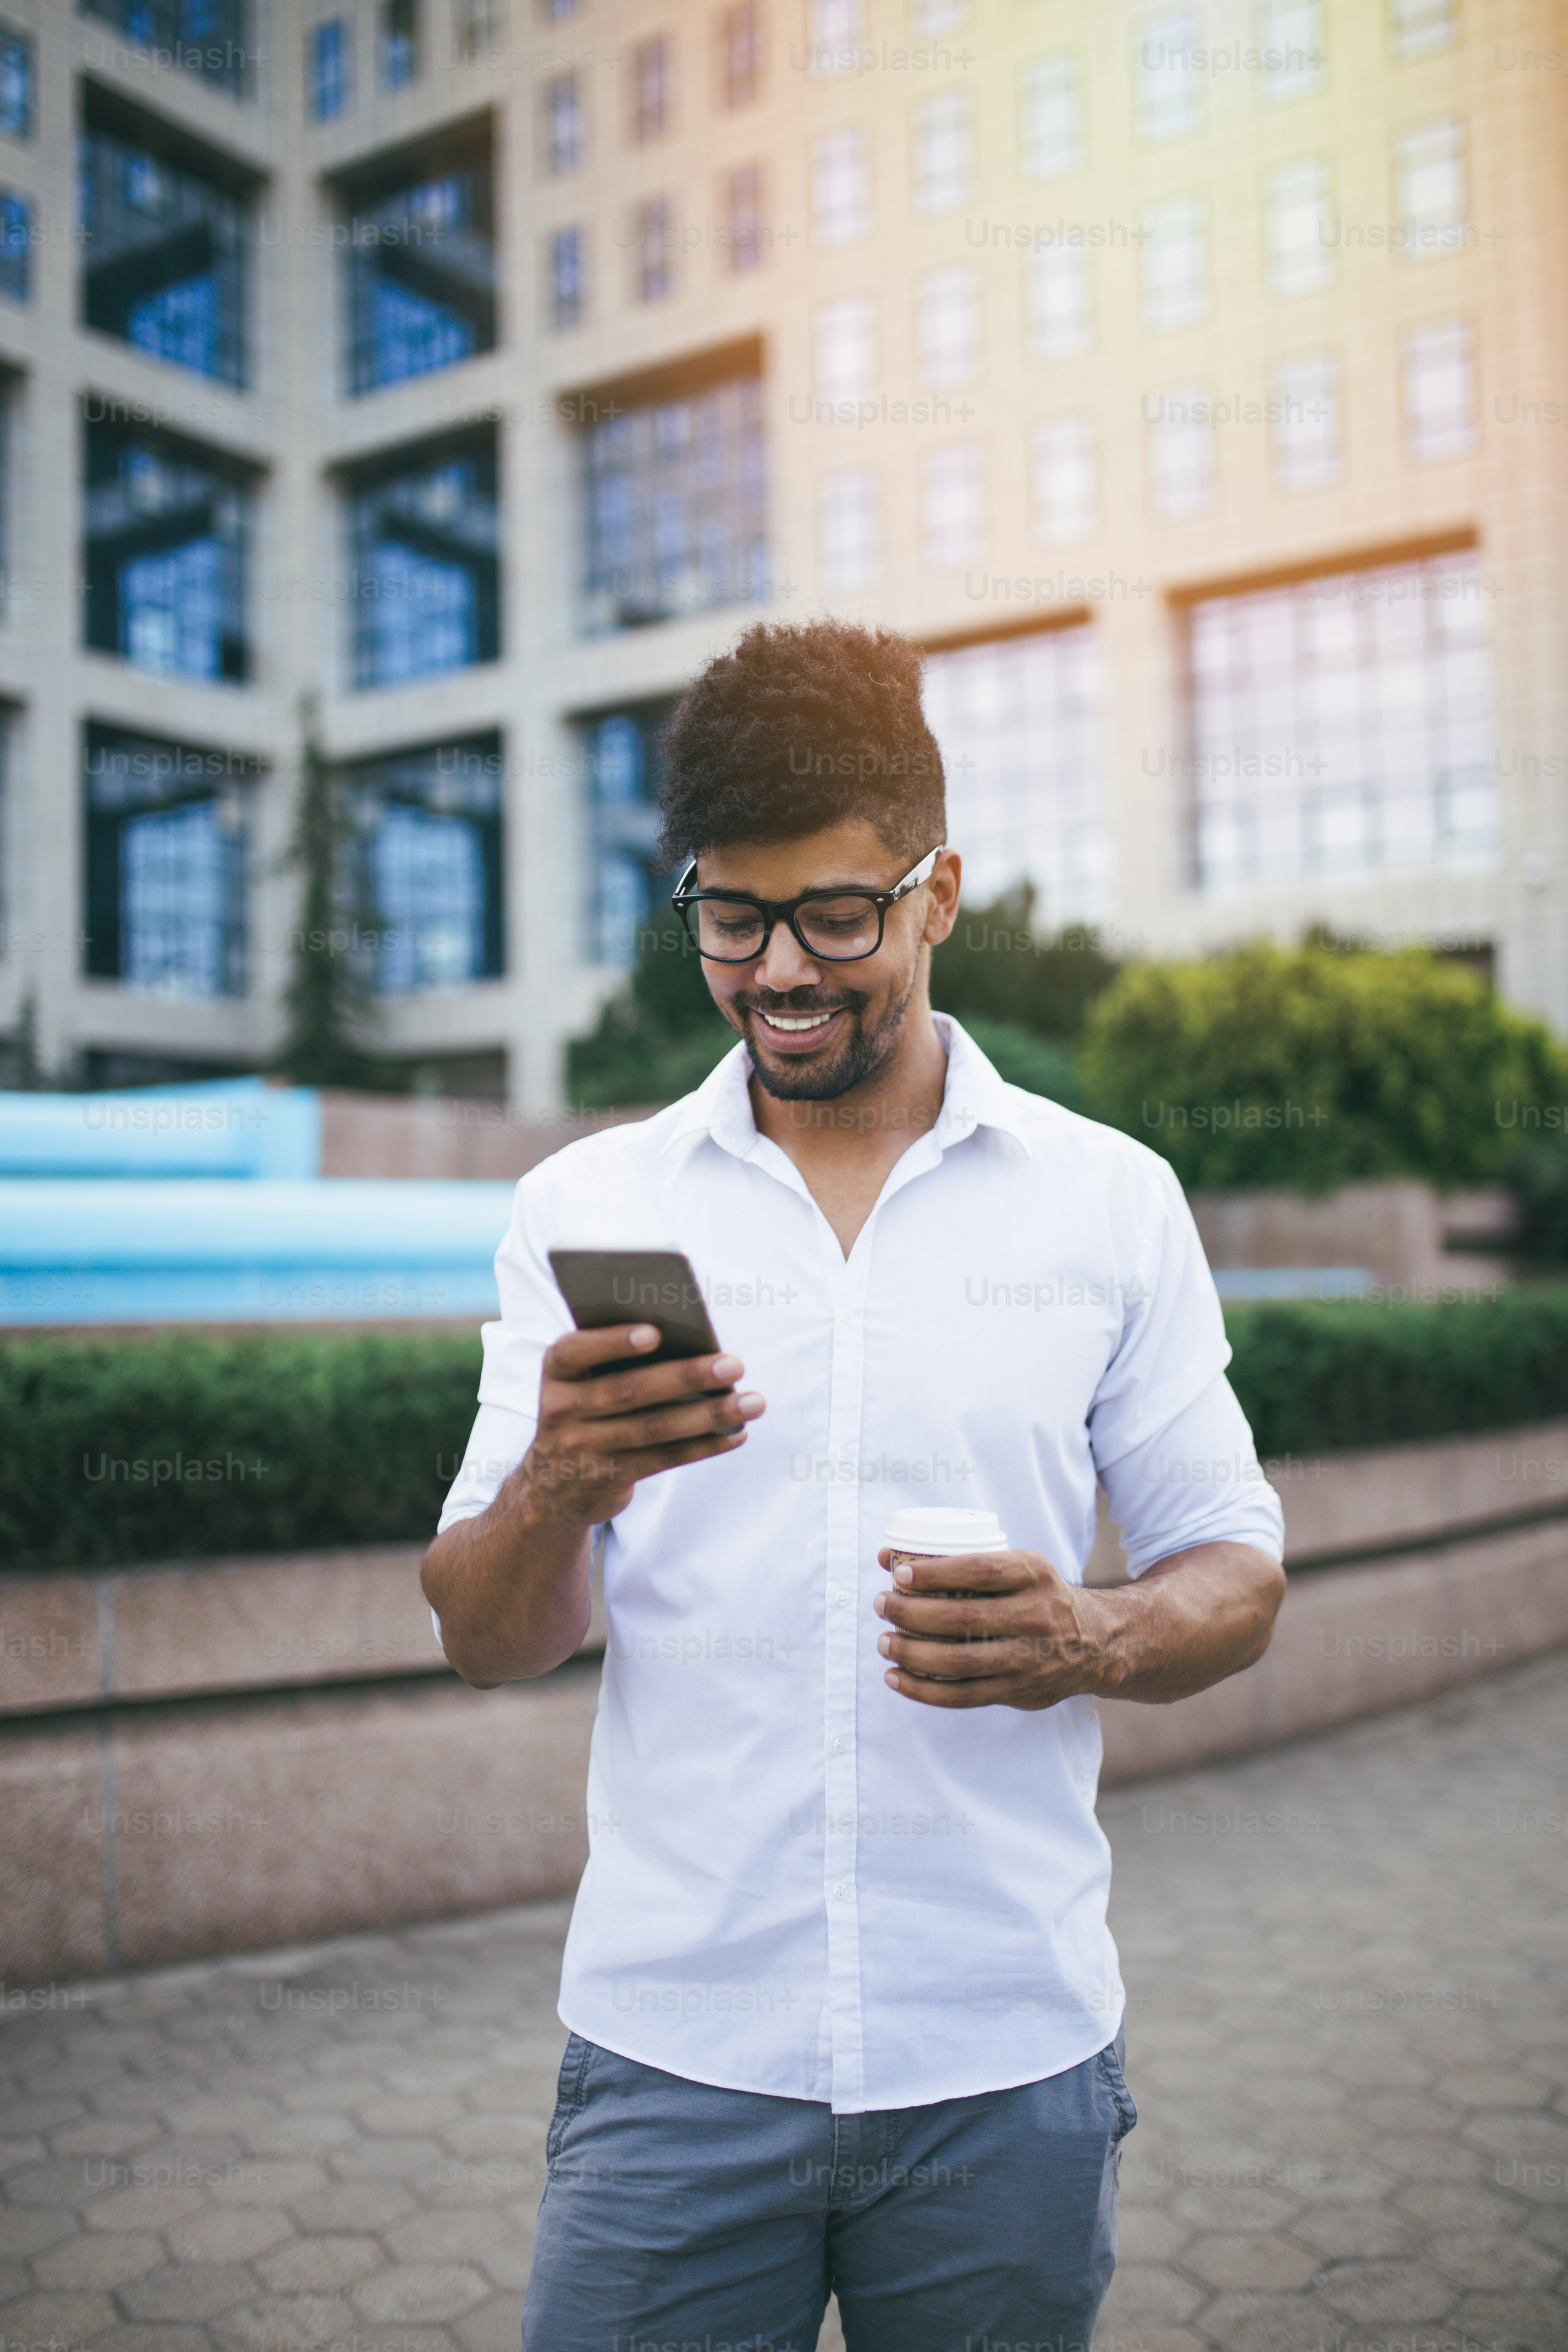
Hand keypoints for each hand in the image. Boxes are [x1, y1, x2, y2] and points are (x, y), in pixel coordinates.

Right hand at [522, 1324, 764, 1527]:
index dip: (613, 1342)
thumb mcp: (583, 1380)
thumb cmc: (586, 1408)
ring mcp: (583, 1448)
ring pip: (653, 1428)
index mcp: (557, 1372)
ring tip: (753, 1402)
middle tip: (734, 1365)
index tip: (655, 1332)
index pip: (575, 1351)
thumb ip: (617, 1358)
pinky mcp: (608, 1478)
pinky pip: (663, 1458)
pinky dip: (704, 1446)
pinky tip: (736, 1433)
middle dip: (686, 1376)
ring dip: (709, 1414)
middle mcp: (562, 1409)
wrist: (554, 1484)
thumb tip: (690, 1342)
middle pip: (629, 1390)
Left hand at [873, 1546, 1109, 1711]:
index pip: (979, 1570)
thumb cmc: (1039, 1597)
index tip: (899, 1574)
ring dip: (911, 1653)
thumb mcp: (1018, 1568)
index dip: (935, 1573)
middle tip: (882, 1605)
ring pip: (958, 1661)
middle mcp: (1034, 1616)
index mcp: (1034, 1575)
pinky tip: (896, 1678)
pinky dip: (923, 1690)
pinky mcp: (1018, 1692)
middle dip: (911, 1612)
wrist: (1096, 1643)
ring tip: (884, 1642)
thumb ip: (962, 1563)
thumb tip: (887, 1556)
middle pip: (961, 1618)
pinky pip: (962, 1696)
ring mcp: (1028, 1658)